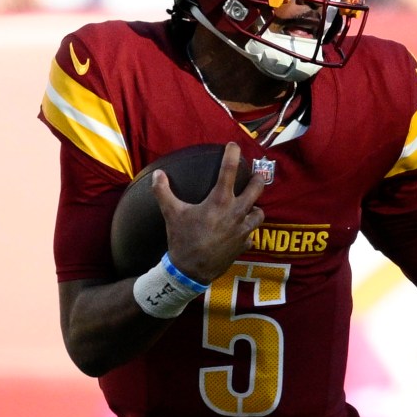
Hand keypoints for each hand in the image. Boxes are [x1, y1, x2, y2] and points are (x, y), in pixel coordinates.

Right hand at [155, 142, 267, 284]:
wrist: (190, 271)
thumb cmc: (182, 239)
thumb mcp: (171, 214)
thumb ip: (164, 192)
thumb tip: (157, 175)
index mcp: (219, 201)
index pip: (229, 170)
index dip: (232, 154)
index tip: (234, 146)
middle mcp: (236, 212)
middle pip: (257, 188)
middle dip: (258, 179)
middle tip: (257, 176)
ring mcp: (242, 230)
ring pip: (259, 213)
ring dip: (256, 208)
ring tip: (251, 207)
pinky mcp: (243, 245)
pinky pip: (251, 236)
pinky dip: (247, 233)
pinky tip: (241, 233)